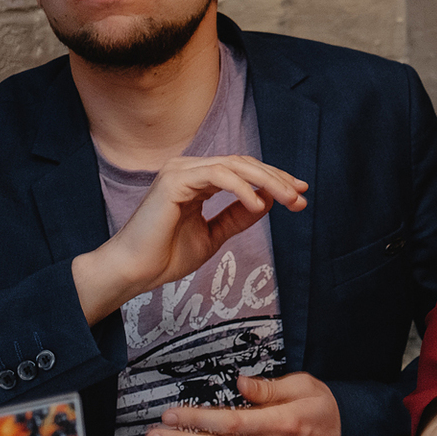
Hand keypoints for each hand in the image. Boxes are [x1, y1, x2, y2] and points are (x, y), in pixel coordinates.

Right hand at [74, 155, 307, 324]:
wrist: (135, 272)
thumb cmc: (166, 256)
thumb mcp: (214, 235)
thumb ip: (238, 216)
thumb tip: (267, 201)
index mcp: (196, 180)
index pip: (242, 170)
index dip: (273, 180)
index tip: (300, 195)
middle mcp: (188, 170)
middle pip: (243, 164)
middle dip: (277, 179)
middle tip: (301, 196)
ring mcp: (179, 172)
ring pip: (234, 165)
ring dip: (267, 181)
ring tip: (289, 200)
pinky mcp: (174, 181)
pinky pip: (218, 175)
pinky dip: (242, 188)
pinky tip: (259, 206)